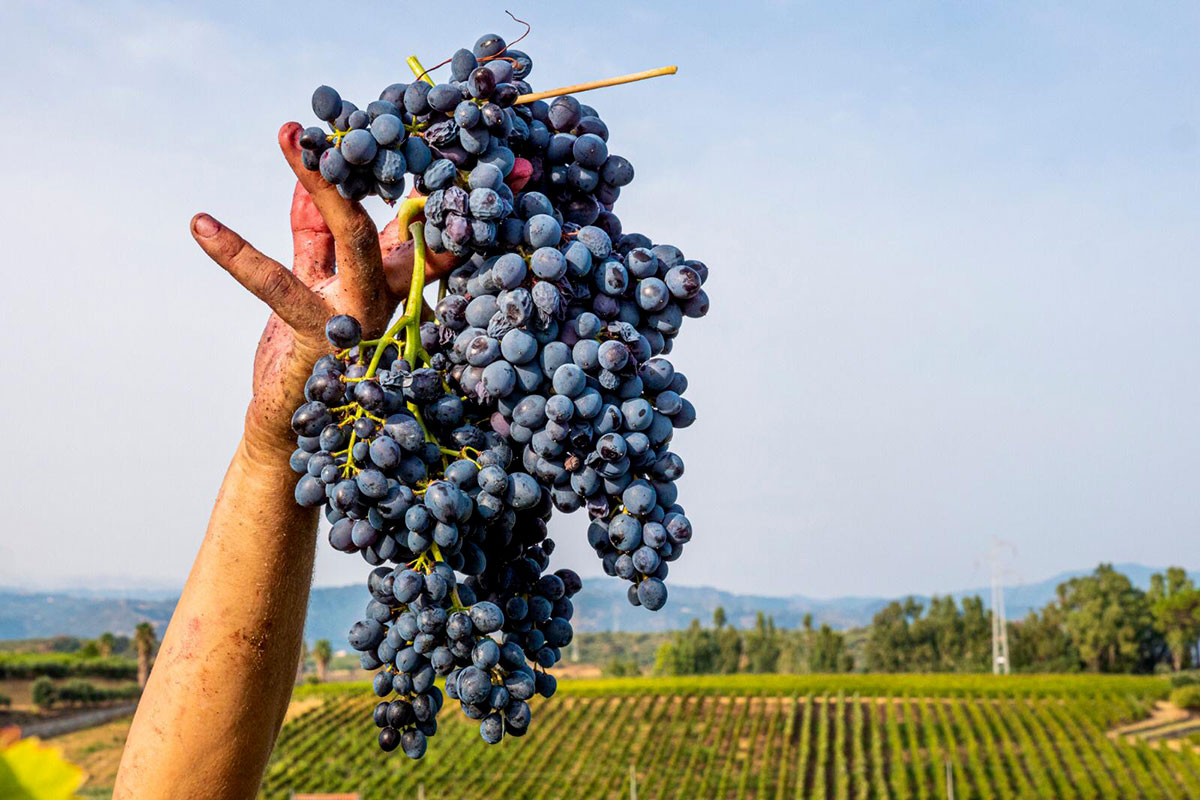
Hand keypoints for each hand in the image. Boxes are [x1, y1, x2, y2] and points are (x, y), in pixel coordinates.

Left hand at [189, 122, 460, 462]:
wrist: (292, 430)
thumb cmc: (308, 357)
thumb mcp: (314, 285)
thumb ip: (313, 236)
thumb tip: (306, 179)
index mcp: (390, 281)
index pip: (401, 213)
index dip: (389, 169)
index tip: (365, 123)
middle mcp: (387, 294)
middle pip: (385, 210)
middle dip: (359, 160)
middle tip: (330, 117)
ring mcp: (360, 315)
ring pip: (347, 234)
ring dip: (316, 181)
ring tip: (288, 136)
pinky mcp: (320, 336)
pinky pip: (278, 283)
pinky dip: (235, 252)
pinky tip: (200, 224)